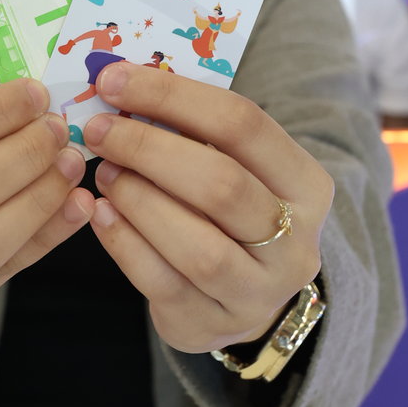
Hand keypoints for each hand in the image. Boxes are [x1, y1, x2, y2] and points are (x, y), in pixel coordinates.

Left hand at [82, 62, 333, 354]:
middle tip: (100, 129)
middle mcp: (295, 244)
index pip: (244, 125)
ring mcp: (257, 294)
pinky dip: (123, 243)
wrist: (245, 296)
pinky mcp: (210, 326)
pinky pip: (161, 283)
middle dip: (149, 150)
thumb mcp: (235, 167)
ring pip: (197, 246)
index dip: (173, 96)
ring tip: (103, 173)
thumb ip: (194, 131)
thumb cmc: (230, 211)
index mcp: (307, 185)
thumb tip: (121, 82)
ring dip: (138, 200)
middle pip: (221, 186)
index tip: (115, 79)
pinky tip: (99, 213)